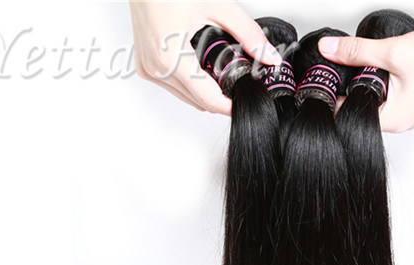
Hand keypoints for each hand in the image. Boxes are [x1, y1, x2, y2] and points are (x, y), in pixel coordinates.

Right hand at [129, 1, 281, 113]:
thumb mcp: (216, 6)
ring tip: (218, 69)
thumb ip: (247, 33)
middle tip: (237, 79)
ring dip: (205, 92)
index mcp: (170, 59)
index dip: (231, 105)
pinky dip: (190, 83)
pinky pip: (174, 88)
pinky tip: (198, 64)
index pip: (209, 100)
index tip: (246, 101)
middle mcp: (156, 69)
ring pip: (187, 98)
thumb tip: (269, 57)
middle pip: (199, 102)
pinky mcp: (145, 67)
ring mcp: (148, 70)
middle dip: (221, 97)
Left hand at [319, 18, 413, 132]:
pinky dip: (374, 75)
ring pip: (371, 96)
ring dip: (360, 79)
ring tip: (350, 60)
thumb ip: (357, 52)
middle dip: (344, 88)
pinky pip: (384, 88)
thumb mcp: (394, 52)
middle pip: (358, 108)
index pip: (350, 115)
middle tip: (329, 67)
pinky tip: (372, 59)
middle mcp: (398, 119)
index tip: (318, 83)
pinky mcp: (410, 93)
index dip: (333, 99)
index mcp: (392, 120)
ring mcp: (404, 107)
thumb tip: (329, 50)